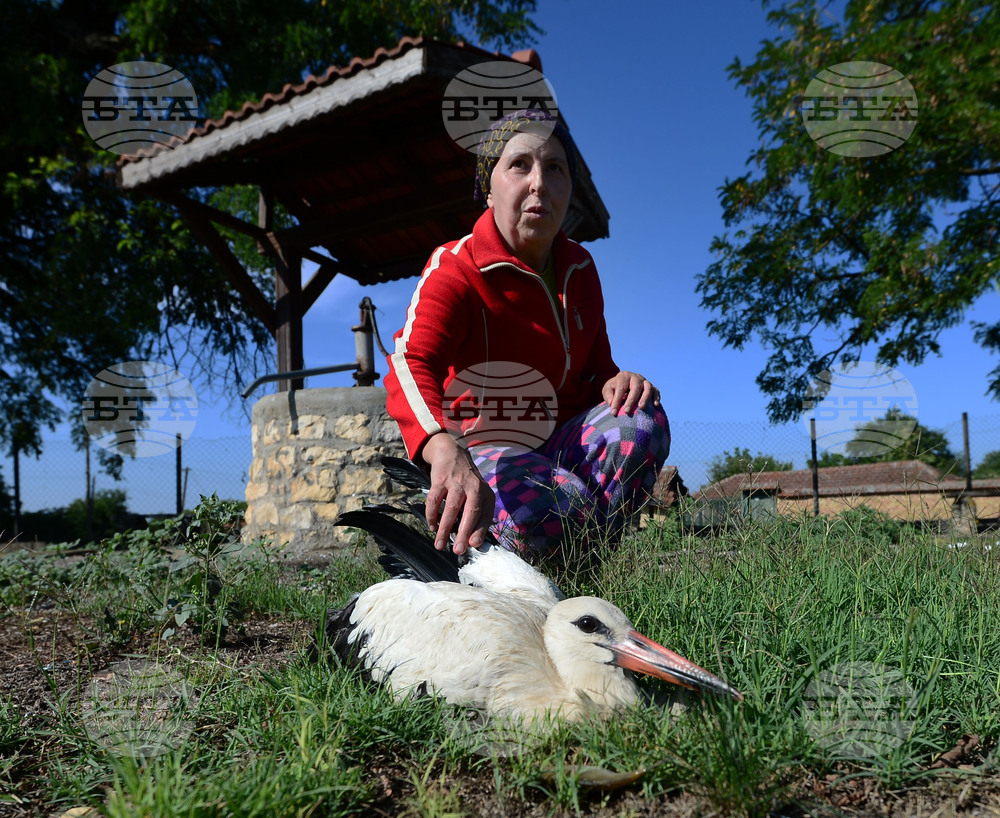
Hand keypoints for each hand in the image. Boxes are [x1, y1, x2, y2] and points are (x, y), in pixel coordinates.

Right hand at [421, 432, 495, 554]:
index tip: (473, 545)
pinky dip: (432, 516)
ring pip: (451, 509)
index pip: (485, 515)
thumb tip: (472, 542)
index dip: (480, 531)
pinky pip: (434, 501)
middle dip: (464, 533)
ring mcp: (456, 482)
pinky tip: (432, 526)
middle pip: (471, 512)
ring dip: (445, 529)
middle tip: (457, 551)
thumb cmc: (467, 483)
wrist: (452, 454)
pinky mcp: (440, 480)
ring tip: (440, 545)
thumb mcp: (479, 495)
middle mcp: (474, 487)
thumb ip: (478, 515)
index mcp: (486, 493)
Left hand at [601, 371, 659, 416]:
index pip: (621, 388)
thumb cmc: (615, 389)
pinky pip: (656, 391)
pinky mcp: (652, 387)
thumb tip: (611, 403)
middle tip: (626, 411)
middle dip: (631, 400)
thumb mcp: (608, 389)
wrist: (624, 384)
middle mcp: (636, 377)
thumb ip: (608, 395)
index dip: (617, 400)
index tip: (613, 412)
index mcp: (624, 376)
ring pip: (648, 388)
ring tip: (641, 408)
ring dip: (645, 398)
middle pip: (636, 387)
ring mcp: (645, 382)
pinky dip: (656, 397)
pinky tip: (656, 405)